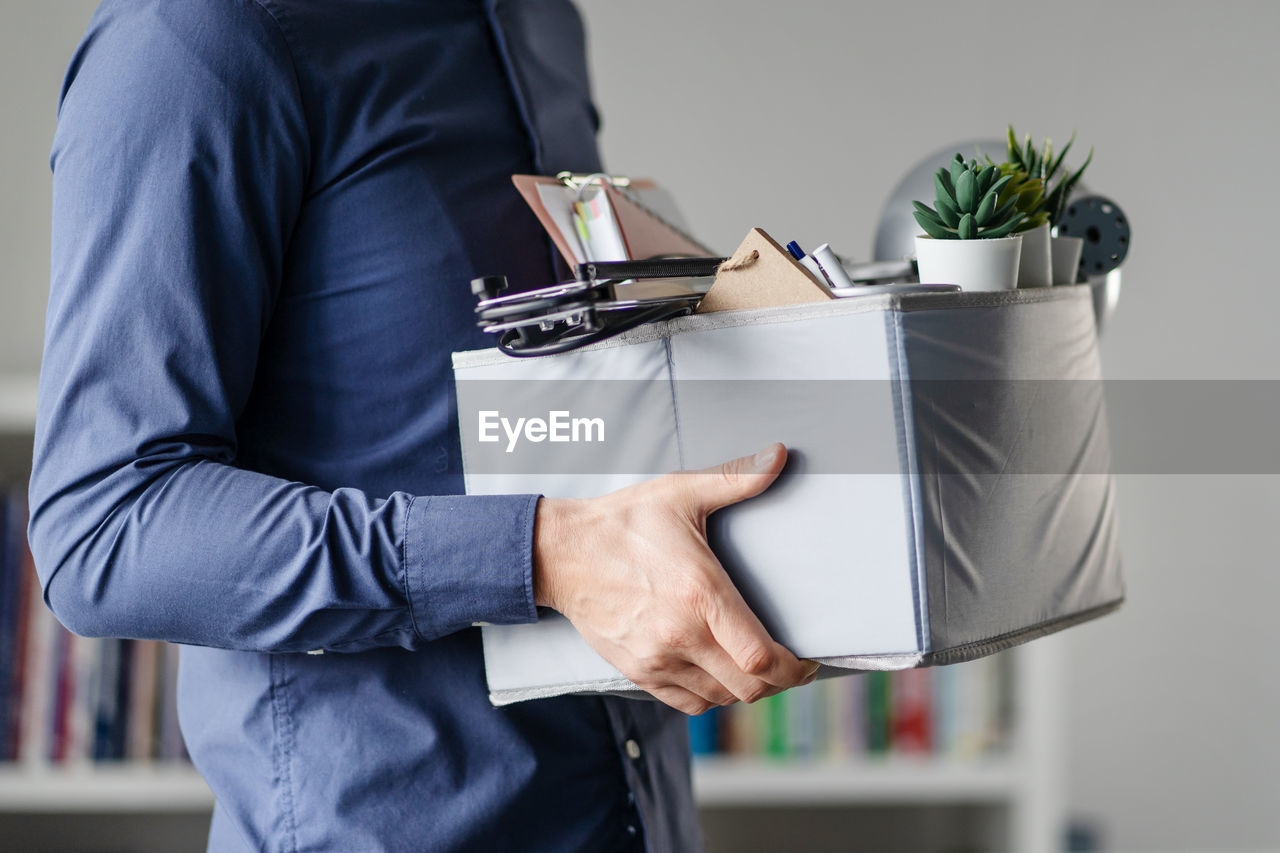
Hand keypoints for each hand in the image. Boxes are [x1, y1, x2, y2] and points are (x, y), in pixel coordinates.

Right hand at [533, 443, 817, 714]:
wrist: (562, 553)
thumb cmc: (623, 522)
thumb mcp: (681, 492)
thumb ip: (736, 478)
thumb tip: (779, 455)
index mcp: (701, 594)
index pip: (761, 657)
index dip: (795, 668)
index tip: (808, 659)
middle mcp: (682, 634)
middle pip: (749, 687)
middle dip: (780, 682)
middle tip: (792, 667)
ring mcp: (658, 657)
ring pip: (721, 699)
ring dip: (747, 689)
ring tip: (758, 669)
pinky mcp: (639, 670)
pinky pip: (688, 703)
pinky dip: (712, 696)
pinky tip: (720, 676)